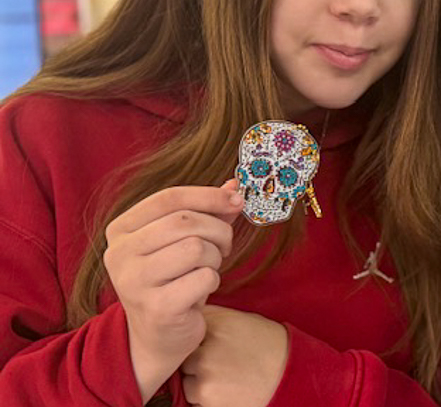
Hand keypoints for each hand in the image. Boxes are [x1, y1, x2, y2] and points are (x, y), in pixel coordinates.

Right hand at [103, 181, 242, 402]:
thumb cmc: (173, 280)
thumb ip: (206, 212)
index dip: (208, 195)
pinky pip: (204, 277)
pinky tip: (199, 292)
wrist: (157, 337)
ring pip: (196, 248)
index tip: (237, 200)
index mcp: (121, 229)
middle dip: (218, 231)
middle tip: (225, 246)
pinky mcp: (156, 308)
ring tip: (207, 269)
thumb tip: (234, 186)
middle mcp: (119, 254)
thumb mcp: (183, 240)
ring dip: (215, 258)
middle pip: (185, 221)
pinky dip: (212, 281)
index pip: (169, 198)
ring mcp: (134, 282)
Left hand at [181, 305, 288, 406]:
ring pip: (186, 380)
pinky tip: (227, 390)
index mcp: (216, 324)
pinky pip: (194, 399)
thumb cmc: (269, 345)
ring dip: (200, 381)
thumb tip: (193, 316)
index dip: (199, 335)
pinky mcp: (206, 398)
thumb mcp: (244, 320)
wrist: (289, 375)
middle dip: (197, 360)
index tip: (212, 341)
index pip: (190, 326)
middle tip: (222, 362)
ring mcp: (204, 375)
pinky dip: (207, 398)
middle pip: (185, 355)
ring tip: (226, 378)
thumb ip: (216, 319)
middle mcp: (205, 348)